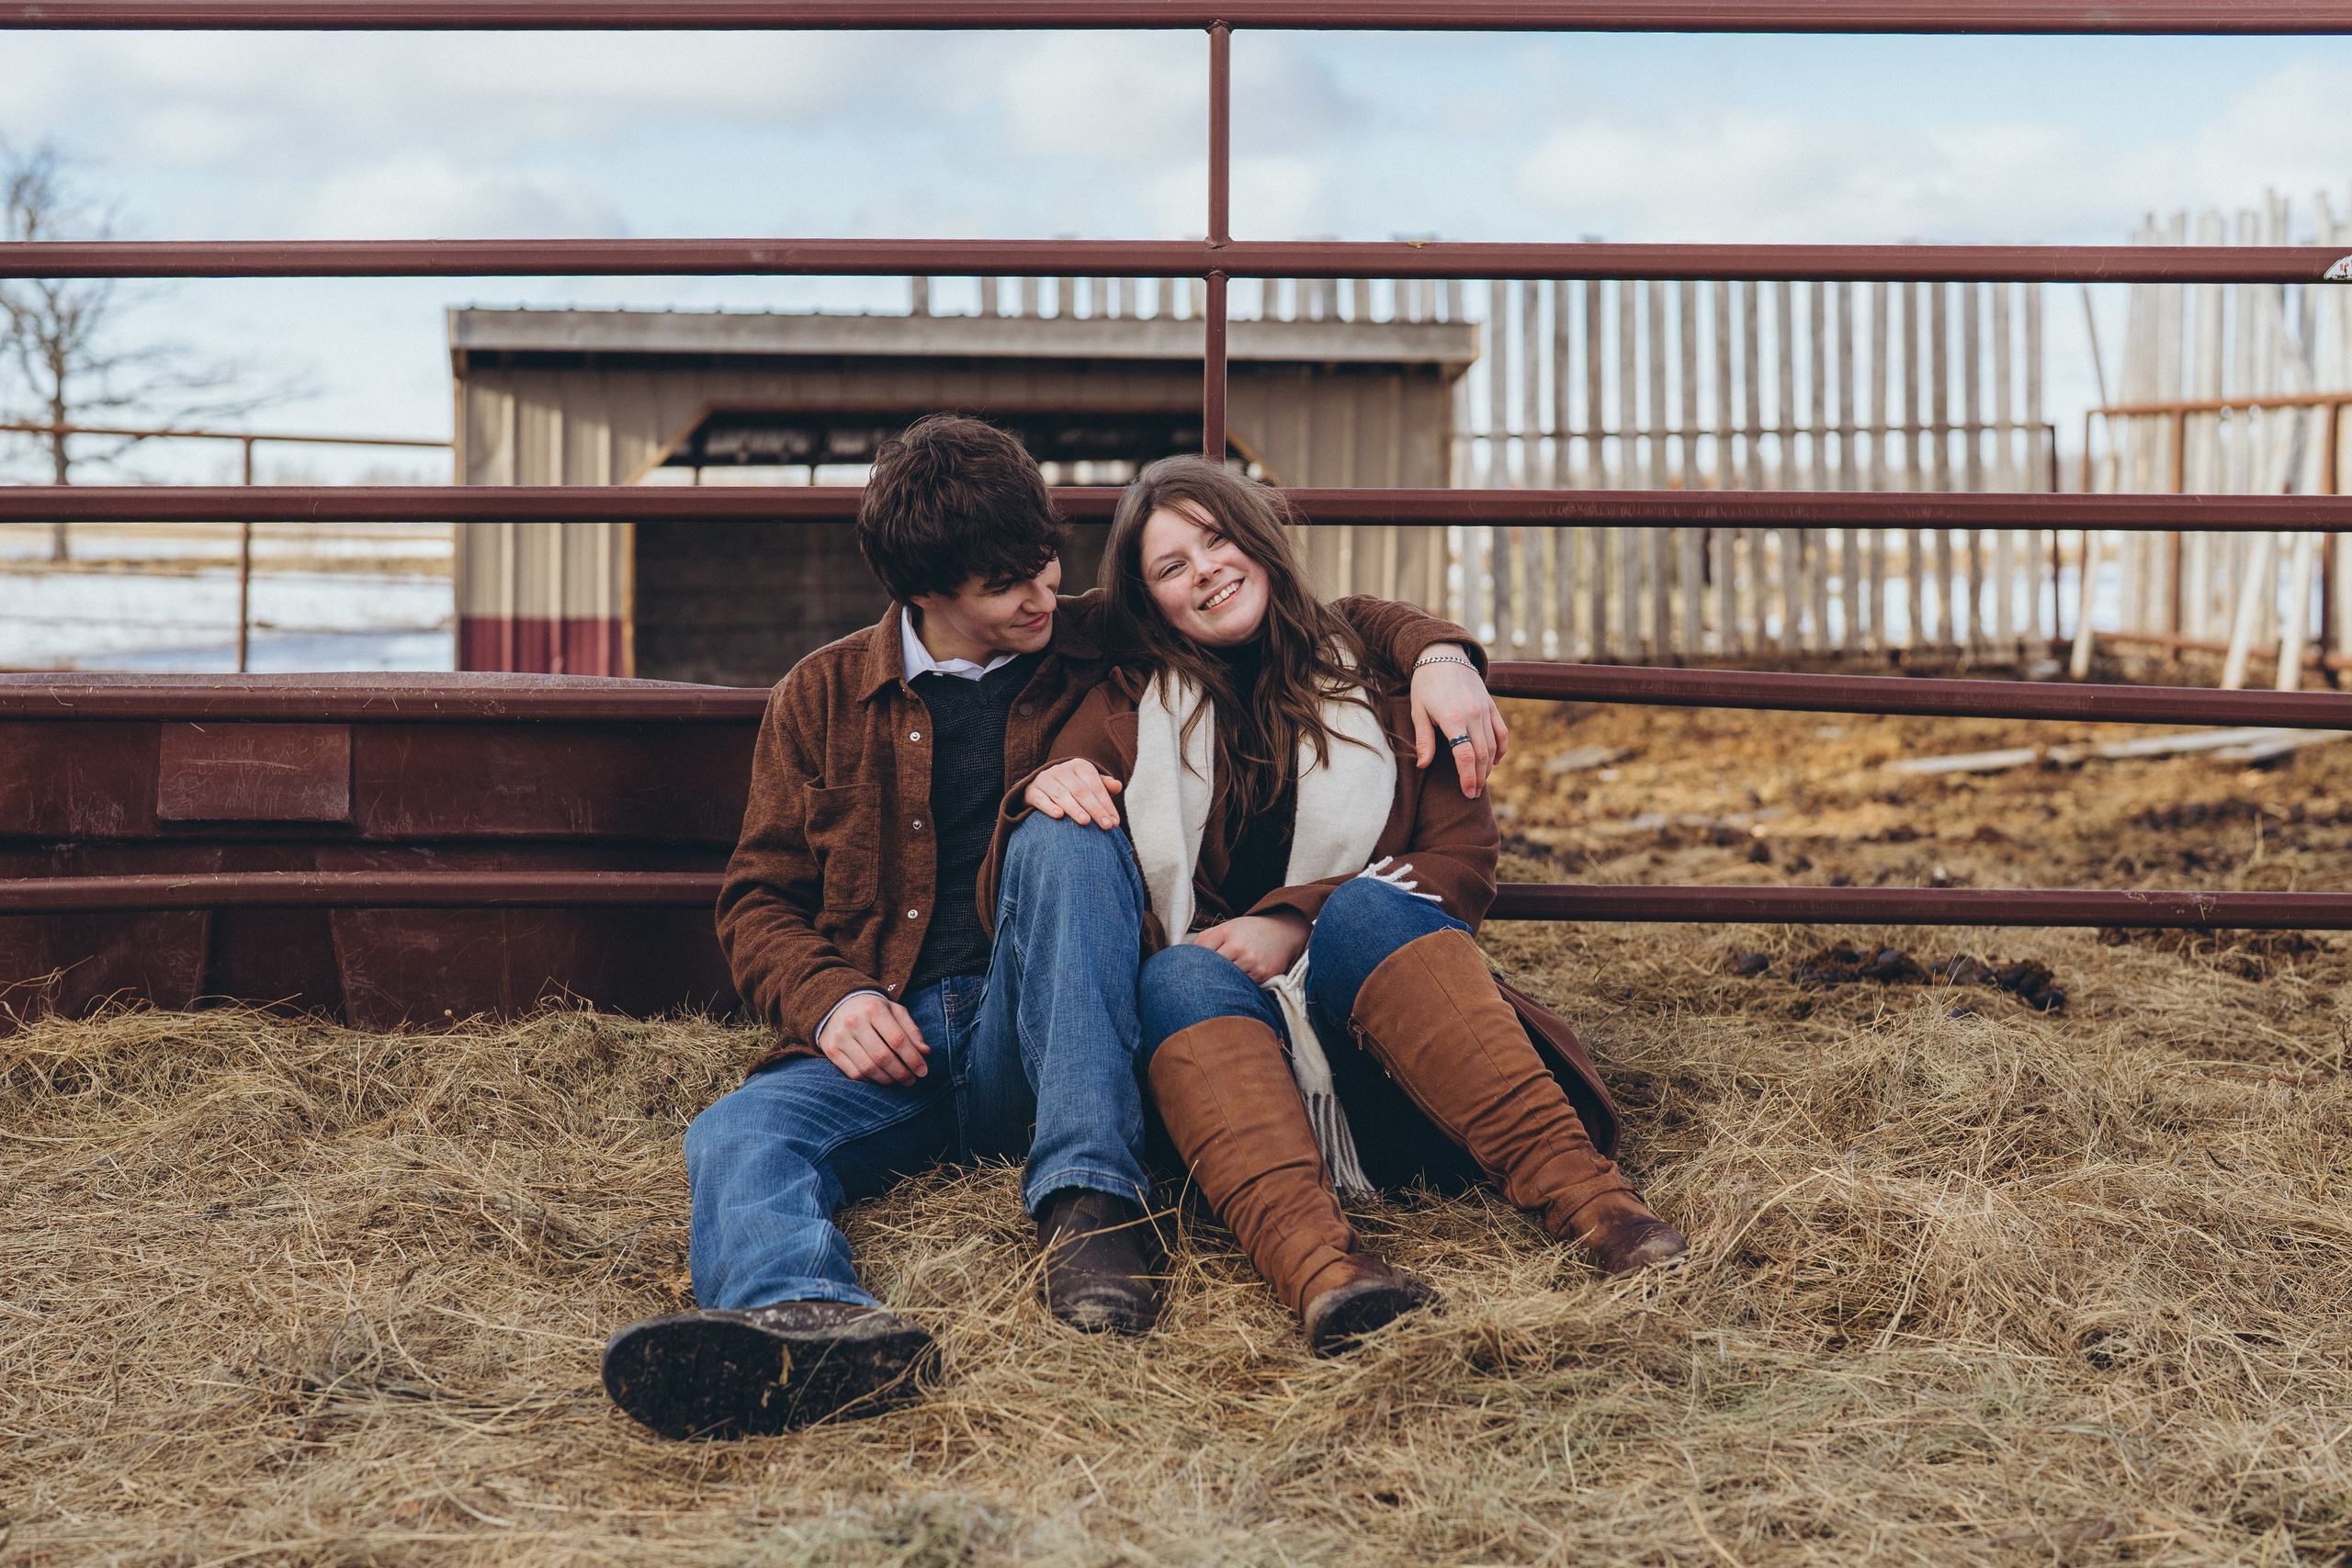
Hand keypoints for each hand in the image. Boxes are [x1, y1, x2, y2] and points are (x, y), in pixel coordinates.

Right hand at [817, 992, 931, 1085]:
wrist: (837, 1004)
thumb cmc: (873, 1010)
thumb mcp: (894, 1011)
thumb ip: (911, 1031)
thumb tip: (925, 1052)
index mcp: (874, 1009)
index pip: (897, 1039)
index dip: (912, 1058)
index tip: (923, 1071)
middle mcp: (854, 1022)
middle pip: (882, 1056)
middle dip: (901, 1072)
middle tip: (912, 1080)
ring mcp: (840, 1037)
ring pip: (868, 1068)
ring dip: (887, 1079)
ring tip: (898, 1081)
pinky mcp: (831, 1050)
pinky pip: (854, 1073)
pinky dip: (870, 1080)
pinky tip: (880, 1077)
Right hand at [1025, 757, 1124, 827]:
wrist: (1040, 788)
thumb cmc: (1072, 788)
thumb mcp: (1088, 784)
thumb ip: (1103, 785)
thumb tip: (1118, 786)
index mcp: (1079, 766)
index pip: (1095, 785)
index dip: (1106, 803)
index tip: (1114, 822)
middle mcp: (1061, 770)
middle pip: (1080, 790)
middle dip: (1095, 809)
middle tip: (1106, 826)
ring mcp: (1045, 779)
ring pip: (1061, 794)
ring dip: (1074, 809)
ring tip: (1085, 822)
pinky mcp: (1031, 791)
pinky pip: (1041, 799)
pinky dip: (1049, 807)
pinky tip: (1059, 816)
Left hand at [1193, 911, 1310, 984]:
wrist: (1284, 931)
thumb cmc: (1250, 931)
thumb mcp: (1227, 927)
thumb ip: (1205, 940)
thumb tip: (1182, 958)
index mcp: (1225, 932)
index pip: (1200, 952)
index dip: (1192, 964)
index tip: (1186, 973)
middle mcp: (1238, 946)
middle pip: (1211, 969)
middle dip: (1204, 978)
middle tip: (1196, 988)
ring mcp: (1251, 961)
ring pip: (1227, 980)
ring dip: (1221, 985)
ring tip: (1215, 989)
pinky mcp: (1262, 973)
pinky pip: (1243, 986)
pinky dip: (1238, 988)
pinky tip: (1235, 987)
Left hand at [1408, 643, 1508, 798]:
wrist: (1443, 655)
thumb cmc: (1426, 684)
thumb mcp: (1418, 711)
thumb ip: (1424, 739)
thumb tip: (1423, 765)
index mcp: (1452, 718)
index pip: (1465, 755)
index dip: (1468, 777)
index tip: (1467, 793)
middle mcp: (1473, 715)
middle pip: (1482, 755)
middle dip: (1478, 778)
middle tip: (1472, 794)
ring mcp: (1485, 710)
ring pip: (1493, 745)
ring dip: (1489, 767)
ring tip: (1480, 782)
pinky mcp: (1491, 705)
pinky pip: (1502, 731)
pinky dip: (1501, 749)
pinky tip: (1494, 761)